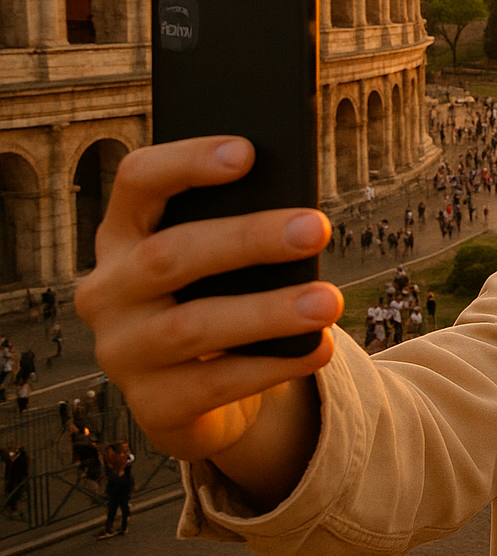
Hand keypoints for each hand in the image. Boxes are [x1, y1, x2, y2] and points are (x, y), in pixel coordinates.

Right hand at [75, 137, 341, 467]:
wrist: (202, 390)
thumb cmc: (221, 296)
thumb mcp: (225, 260)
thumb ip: (244, 229)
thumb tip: (303, 215)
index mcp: (124, 234)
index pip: (138, 181)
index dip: (187, 162)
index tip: (248, 151)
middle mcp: (109, 290)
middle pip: (170, 255)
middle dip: (248, 239)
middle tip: (318, 227)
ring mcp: (122, 351)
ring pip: (193, 326)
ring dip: (269, 312)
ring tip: (329, 300)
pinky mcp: (151, 404)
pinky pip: (214, 384)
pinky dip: (274, 365)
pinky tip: (319, 348)